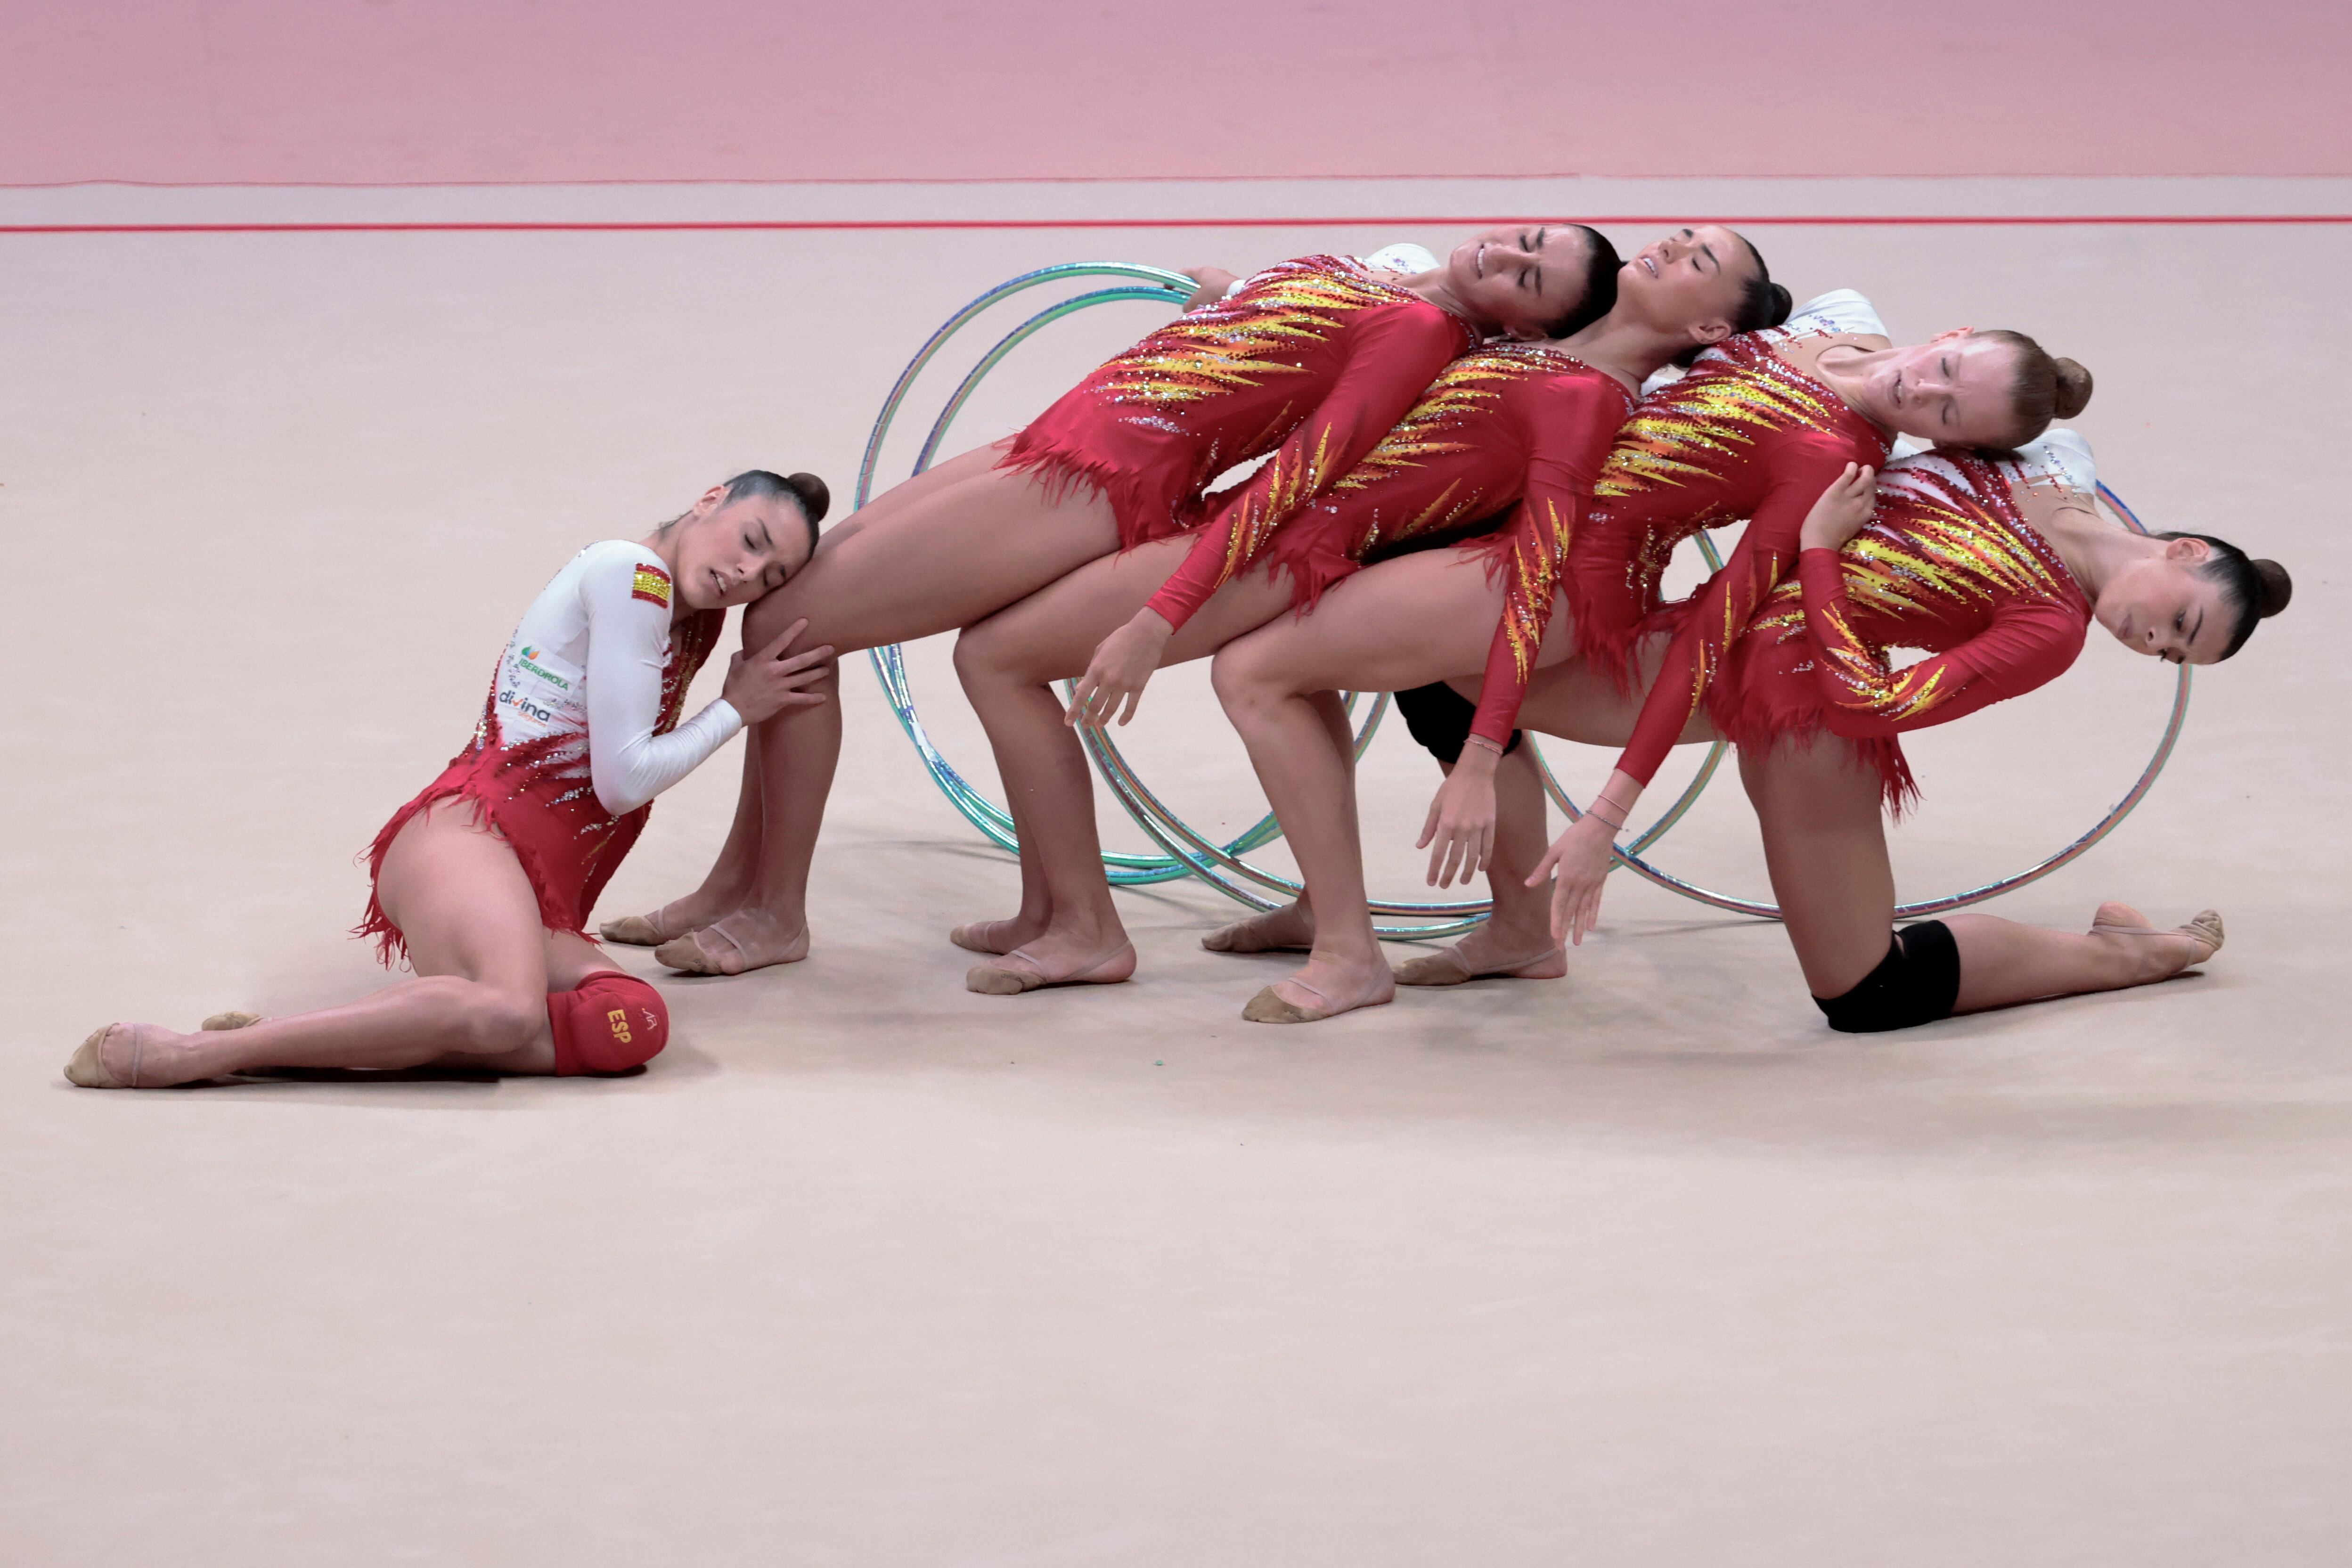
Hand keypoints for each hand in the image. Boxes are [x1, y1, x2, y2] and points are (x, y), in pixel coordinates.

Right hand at [720, 618, 835, 723]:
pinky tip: (824, 698)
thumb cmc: (733, 686)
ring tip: (828, 669)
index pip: (781, 641)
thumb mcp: (735, 665)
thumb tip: (745, 650)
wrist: (733, 710)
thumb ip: (742, 655)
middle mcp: (774, 671)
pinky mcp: (782, 700)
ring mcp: (780, 686)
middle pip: (801, 660)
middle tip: (831, 648)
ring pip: (804, 678)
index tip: (805, 621)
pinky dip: (813, 699)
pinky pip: (801, 699)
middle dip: (817, 653)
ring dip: (818, 673)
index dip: (794, 630)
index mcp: (762, 660)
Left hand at [1065, 610, 1173, 726]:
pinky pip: (1131, 706)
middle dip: (1088, 719)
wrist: (1146, 632)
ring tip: (1100, 725)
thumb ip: (1089, 671)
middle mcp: (1109, 679)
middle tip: (1085, 726)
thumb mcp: (1100, 651)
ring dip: (1104, 720)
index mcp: (1097, 669)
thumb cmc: (1121, 638)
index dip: (1074, 711)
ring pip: (1111, 709)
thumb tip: (1080, 689)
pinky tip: (1120, 723)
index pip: (1081, 696)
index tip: (1068, 722)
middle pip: (1095, 706)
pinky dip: (1126, 717)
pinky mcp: (1139, 686)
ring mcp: (1125, 684)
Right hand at [1180, 267, 1240, 311]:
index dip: (1174, 280)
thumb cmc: (1214, 293)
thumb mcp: (1198, 301)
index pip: (1184, 272)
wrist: (1238, 294)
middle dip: (1191, 289)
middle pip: (1197, 279)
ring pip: (1208, 284)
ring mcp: (1223, 275)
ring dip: (1203, 293)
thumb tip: (1185, 307)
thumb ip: (1188, 304)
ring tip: (1203, 305)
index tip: (1169, 287)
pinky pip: (1218, 288)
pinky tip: (1215, 304)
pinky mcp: (1231, 282)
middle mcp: (1212, 270)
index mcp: (1201, 271)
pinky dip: (1214, 295)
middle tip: (1188, 300)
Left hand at [1417, 745, 1499, 886]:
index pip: (1438, 853)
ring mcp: (1479, 827)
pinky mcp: (1491, 824)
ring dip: (1468, 872)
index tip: (1431, 882)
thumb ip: (1429, 828)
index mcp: (1446, 823)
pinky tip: (1482, 869)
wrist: (1475, 772)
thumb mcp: (1435, 805)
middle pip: (1455, 858)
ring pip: (1474, 856)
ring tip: (1463, 882)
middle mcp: (1462, 828)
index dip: (1435, 870)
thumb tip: (1420, 846)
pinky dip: (1485, 859)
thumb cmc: (1452, 788)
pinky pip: (1489, 846)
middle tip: (1444, 886)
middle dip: (1448, 875)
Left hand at [1527, 809, 1618, 946]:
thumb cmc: (1574, 837)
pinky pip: (1596, 901)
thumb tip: (1528, 884)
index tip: (1554, 937)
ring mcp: (1592, 884)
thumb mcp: (1554, 851)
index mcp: (1566, 878)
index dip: (1556, 922)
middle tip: (1561, 947)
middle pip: (1571, 911)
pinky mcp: (1600, 881)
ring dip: (1580, 927)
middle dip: (1565, 930)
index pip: (1559, 905)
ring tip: (1578, 942)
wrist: (1599, 828)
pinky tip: (1592, 926)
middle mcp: (1580, 884)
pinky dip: (1594, 914)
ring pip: (1584, 910)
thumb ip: (1542, 870)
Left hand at [1799, 462, 1875, 551]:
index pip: (1872, 497)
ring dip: (1865, 470)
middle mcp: (1861, 504)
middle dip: (1870, 477)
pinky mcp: (1837, 491)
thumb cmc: (1831, 540)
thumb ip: (1855, 518)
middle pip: (1870, 486)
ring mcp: (1850, 497)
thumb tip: (1853, 511)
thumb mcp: (1851, 529)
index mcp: (1865, 515)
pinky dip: (1851, 468)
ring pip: (1864, 479)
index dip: (1871, 489)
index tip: (1868, 485)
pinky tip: (1851, 465)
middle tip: (1866, 472)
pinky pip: (1848, 476)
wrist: (1820, 543)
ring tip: (1861, 467)